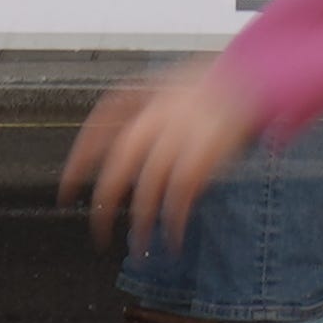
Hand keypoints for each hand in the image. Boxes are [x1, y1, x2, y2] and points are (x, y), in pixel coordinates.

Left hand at [62, 57, 268, 251]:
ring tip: (140, 246)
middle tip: (99, 231)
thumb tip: (118, 146)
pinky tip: (174, 238)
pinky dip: (175, 220)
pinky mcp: (205, 154)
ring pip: (149, 187)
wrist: (256, 75)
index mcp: (146, 97)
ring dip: (143, 221)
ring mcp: (181, 136)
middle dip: (106, 202)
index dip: (79, 162)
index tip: (66, 192)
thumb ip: (143, 106)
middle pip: (120, 165)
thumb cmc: (215, 84)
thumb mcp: (172, 82)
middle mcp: (158, 117)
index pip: (99, 129)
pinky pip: (181, 195)